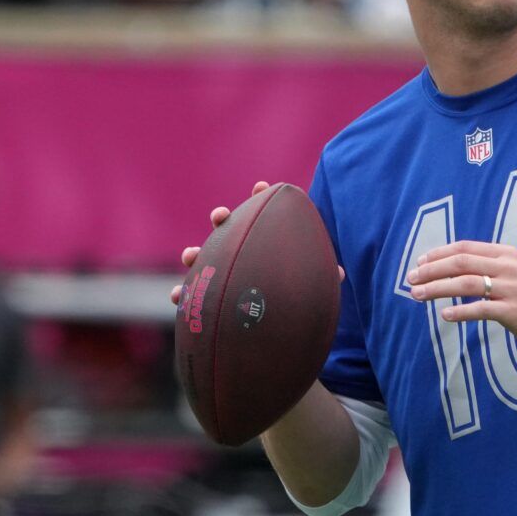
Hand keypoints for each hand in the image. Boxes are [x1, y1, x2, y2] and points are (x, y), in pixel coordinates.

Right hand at [168, 182, 343, 305]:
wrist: (274, 328)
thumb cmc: (294, 298)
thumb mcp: (309, 286)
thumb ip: (322, 277)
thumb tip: (339, 272)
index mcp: (263, 243)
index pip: (262, 216)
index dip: (261, 199)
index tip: (261, 186)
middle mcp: (239, 253)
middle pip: (227, 230)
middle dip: (222, 220)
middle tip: (221, 216)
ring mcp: (221, 272)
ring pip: (202, 258)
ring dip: (194, 253)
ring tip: (189, 255)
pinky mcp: (207, 296)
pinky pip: (191, 294)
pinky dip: (182, 294)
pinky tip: (177, 297)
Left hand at [405, 240, 516, 366]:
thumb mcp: (513, 274)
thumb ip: (488, 268)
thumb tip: (451, 270)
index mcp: (505, 254)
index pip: (465, 248)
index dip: (438, 254)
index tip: (419, 263)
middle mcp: (507, 267)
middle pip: (461, 263)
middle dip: (431, 270)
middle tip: (410, 279)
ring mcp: (511, 289)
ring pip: (465, 284)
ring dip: (437, 289)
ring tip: (417, 295)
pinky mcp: (513, 311)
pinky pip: (481, 310)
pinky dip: (460, 312)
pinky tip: (445, 315)